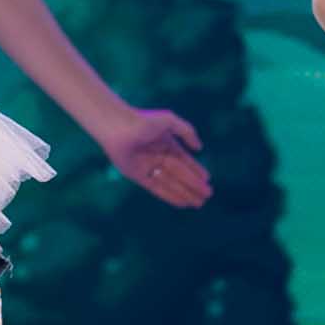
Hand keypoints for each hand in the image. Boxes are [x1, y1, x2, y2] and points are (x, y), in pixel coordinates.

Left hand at [97, 101, 212, 209]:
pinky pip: (157, 189)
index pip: (185, 160)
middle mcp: (158, 157)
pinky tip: (182, 203)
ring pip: (171, 184)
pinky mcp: (138, 176)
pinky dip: (170, 196)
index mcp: (167, 143)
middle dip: (194, 185)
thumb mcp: (169, 121)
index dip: (196, 170)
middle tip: (208, 195)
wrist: (117, 127)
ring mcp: (148, 167)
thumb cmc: (143, 121)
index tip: (207, 180)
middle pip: (180, 175)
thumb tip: (199, 148)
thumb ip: (187, 131)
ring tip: (199, 203)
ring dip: (185, 193)